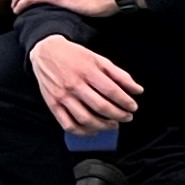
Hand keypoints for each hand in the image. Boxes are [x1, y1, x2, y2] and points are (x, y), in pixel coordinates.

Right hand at [29, 36, 143, 132]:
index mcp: (88, 71)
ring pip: (85, 119)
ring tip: (113, 125)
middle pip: (100, 106)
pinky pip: (68, 124)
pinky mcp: (53, 105)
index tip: (133, 107)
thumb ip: (120, 75)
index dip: (125, 101)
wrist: (46, 52)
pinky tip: (93, 131)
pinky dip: (82, 132)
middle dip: (118, 115)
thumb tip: (138, 90)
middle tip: (127, 117)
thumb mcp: (100, 60)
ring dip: (103, 126)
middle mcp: (74, 85)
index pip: (111, 91)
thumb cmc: (76, 56)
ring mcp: (62, 96)